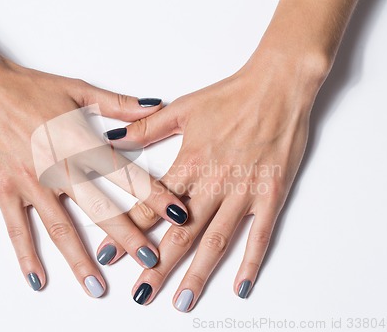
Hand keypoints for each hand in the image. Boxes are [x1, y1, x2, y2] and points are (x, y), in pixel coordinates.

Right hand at [0, 57, 187, 293]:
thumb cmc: (28, 87)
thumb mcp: (78, 90)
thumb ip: (119, 104)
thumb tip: (155, 105)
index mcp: (80, 142)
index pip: (126, 174)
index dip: (155, 195)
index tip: (178, 215)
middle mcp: (58, 167)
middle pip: (99, 208)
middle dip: (128, 237)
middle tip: (150, 261)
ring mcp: (30, 182)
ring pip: (60, 227)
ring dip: (80, 259)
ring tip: (97, 286)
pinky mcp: (5, 190)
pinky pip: (17, 229)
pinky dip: (27, 256)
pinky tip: (38, 279)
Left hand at [99, 50, 328, 305]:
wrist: (277, 85)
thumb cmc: (231, 96)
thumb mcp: (183, 108)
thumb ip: (147, 128)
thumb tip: (113, 137)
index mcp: (189, 163)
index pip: (151, 206)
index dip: (127, 232)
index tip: (109, 255)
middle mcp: (214, 183)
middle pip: (180, 234)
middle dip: (157, 267)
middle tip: (141, 295)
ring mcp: (244, 192)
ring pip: (216, 241)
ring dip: (197, 274)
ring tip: (182, 301)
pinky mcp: (271, 194)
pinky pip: (260, 235)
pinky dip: (250, 262)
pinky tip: (241, 285)